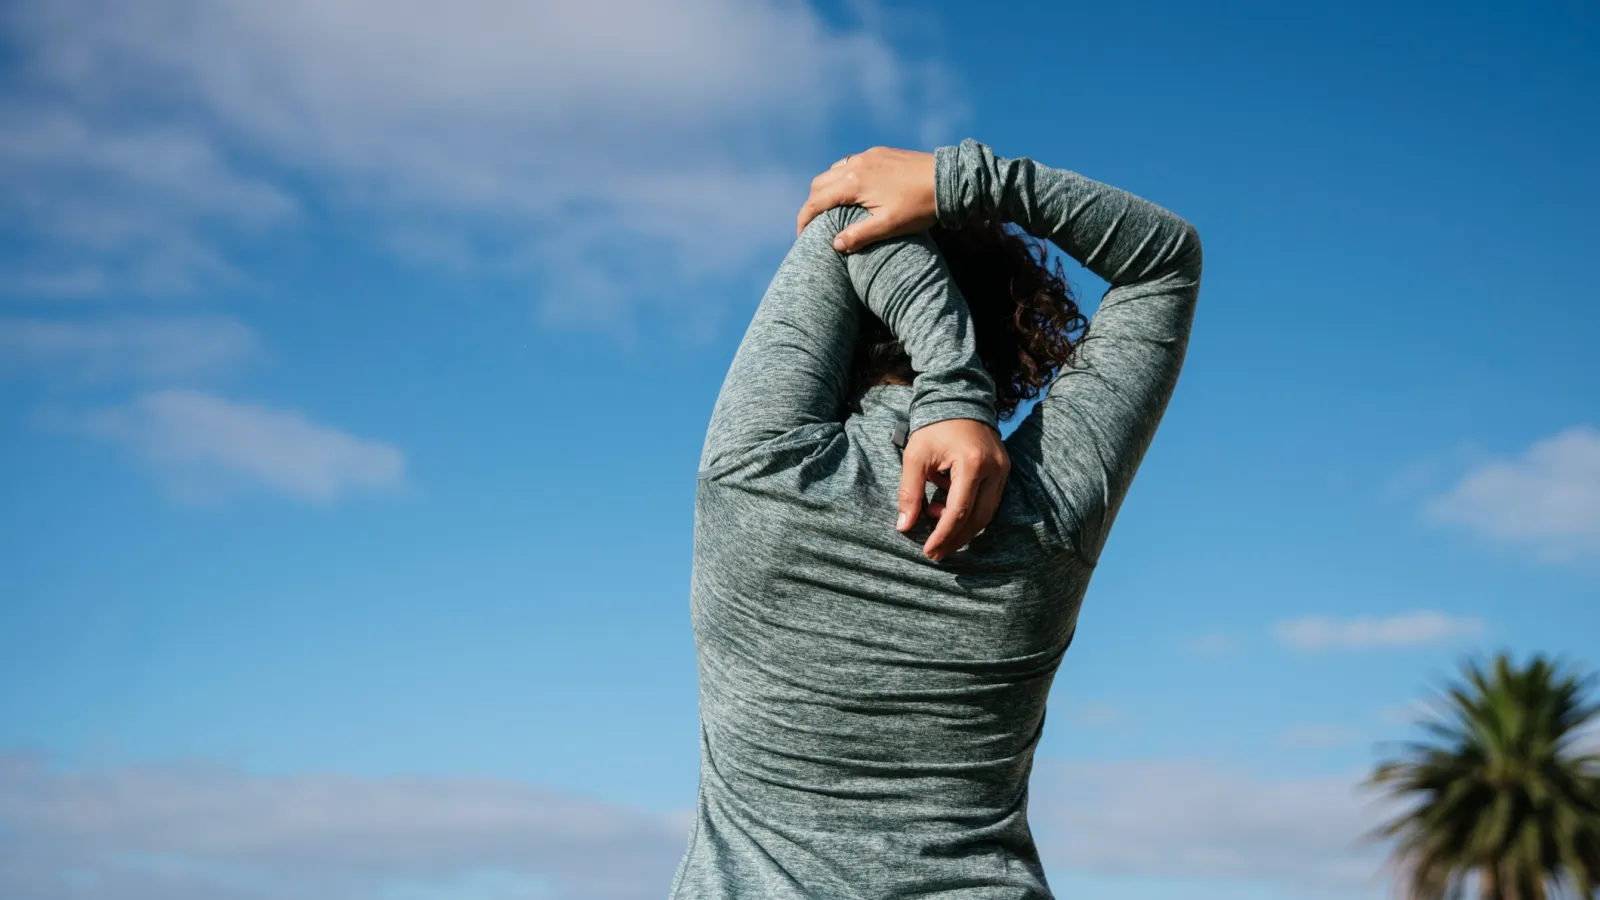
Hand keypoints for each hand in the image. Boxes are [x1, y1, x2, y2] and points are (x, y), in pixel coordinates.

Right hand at [796, 146, 936, 252]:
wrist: (947, 180)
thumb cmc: (919, 206)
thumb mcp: (889, 226)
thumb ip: (859, 235)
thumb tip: (835, 244)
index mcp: (854, 183)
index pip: (816, 201)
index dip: (804, 219)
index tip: (801, 236)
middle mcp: (856, 165)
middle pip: (820, 183)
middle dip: (812, 204)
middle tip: (815, 224)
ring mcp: (868, 156)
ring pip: (834, 170)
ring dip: (827, 188)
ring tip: (832, 208)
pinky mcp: (881, 153)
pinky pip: (851, 163)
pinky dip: (843, 177)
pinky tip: (854, 190)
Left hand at [897, 418, 1009, 561]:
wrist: (959, 401)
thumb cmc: (934, 428)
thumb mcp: (915, 457)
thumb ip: (909, 492)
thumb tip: (904, 526)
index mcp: (972, 464)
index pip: (959, 511)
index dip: (943, 535)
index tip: (929, 551)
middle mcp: (994, 469)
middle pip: (978, 518)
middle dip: (955, 538)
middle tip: (935, 552)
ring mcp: (1004, 470)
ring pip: (987, 514)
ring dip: (963, 527)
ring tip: (938, 527)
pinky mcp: (1004, 471)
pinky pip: (990, 502)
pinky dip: (971, 512)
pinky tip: (949, 510)